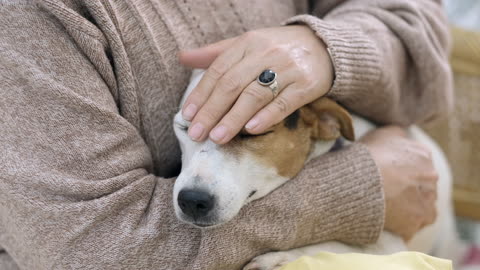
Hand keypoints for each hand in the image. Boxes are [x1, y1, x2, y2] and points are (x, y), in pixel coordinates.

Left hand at [179, 25, 333, 143]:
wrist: (323, 46)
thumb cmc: (276, 49)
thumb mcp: (247, 45)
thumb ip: (216, 53)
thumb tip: (182, 57)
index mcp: (247, 43)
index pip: (218, 70)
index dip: (201, 94)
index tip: (187, 115)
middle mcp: (266, 53)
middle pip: (232, 84)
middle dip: (212, 111)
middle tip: (197, 133)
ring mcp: (288, 69)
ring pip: (255, 95)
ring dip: (233, 118)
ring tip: (217, 138)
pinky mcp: (307, 84)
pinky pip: (284, 102)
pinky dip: (267, 117)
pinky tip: (251, 129)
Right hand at [360, 126, 437, 240]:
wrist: (358, 181)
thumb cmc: (367, 156)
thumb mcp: (382, 134)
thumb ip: (398, 135)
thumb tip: (402, 138)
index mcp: (423, 155)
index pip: (419, 164)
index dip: (403, 171)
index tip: (389, 176)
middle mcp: (431, 177)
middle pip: (423, 185)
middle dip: (410, 188)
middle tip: (388, 191)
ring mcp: (426, 200)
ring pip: (422, 205)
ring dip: (409, 206)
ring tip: (388, 207)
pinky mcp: (418, 220)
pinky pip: (414, 224)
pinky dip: (404, 223)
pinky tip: (390, 220)